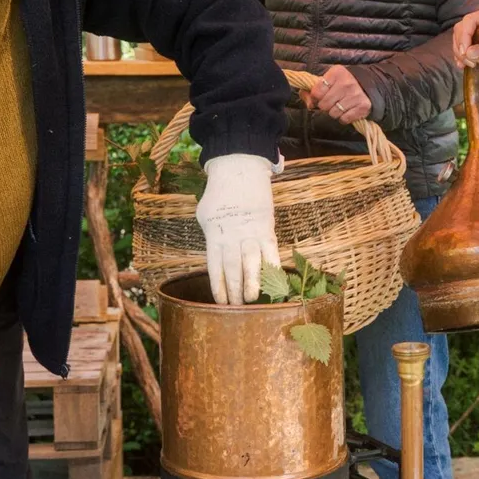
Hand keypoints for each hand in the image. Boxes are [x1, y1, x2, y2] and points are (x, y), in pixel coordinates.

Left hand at [196, 153, 281, 304]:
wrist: (240, 169)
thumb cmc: (219, 194)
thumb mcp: (205, 215)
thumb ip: (211, 237)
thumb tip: (216, 260)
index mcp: (215, 234)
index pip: (215, 266)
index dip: (218, 286)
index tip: (220, 302)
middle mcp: (233, 236)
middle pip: (234, 268)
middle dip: (234, 291)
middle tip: (235, 310)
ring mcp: (251, 232)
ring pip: (252, 263)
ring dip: (252, 284)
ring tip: (251, 301)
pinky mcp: (267, 228)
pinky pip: (271, 252)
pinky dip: (272, 268)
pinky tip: (274, 283)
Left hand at [307, 66, 370, 125]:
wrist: (366, 85)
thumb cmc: (341, 84)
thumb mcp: (327, 81)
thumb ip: (312, 90)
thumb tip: (309, 103)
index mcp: (336, 73)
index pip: (316, 93)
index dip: (315, 98)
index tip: (319, 97)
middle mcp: (347, 83)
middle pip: (324, 105)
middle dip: (324, 106)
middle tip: (330, 102)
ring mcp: (356, 95)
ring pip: (333, 114)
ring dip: (334, 112)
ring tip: (339, 105)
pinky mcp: (363, 106)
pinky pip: (344, 119)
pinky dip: (343, 118)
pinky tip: (347, 110)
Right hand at [452, 8, 478, 69]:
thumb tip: (468, 54)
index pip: (469, 20)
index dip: (463, 36)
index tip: (465, 53)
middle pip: (461, 28)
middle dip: (460, 46)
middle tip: (467, 62)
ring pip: (460, 36)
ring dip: (459, 51)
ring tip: (466, 65)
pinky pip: (465, 44)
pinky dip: (462, 54)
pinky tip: (463, 65)